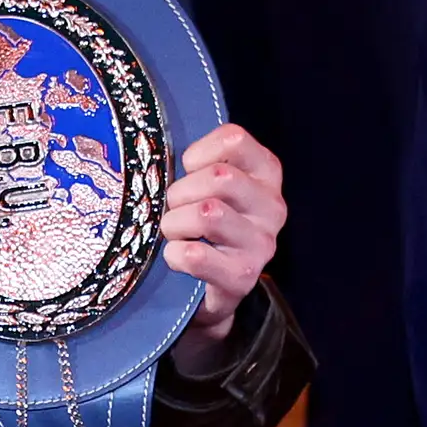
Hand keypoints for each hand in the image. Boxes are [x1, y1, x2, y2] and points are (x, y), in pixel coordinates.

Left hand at [165, 124, 284, 344]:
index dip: (198, 153)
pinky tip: (177, 256)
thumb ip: (200, 163)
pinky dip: (173, 254)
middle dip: (182, 192)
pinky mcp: (243, 277)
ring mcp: (261, 243)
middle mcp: (272, 206)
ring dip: (175, 223)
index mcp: (266, 173)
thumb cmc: (206, 223)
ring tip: (175, 232)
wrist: (215, 286)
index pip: (234, 139)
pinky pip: (195, 256)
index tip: (188, 171)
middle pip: (220, 177)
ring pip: (207, 214)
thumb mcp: (211, 185)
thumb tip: (155, 149)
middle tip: (174, 208)